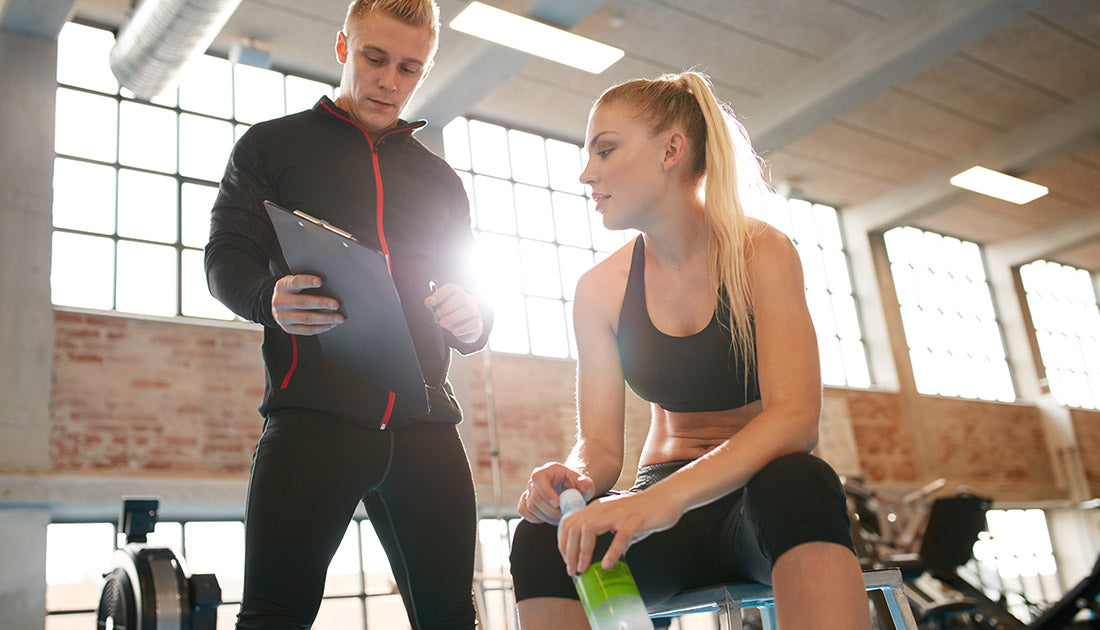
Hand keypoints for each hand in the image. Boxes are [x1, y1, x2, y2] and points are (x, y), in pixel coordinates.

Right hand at [271, 274, 343, 334]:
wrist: (277, 305)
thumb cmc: (292, 291)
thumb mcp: (294, 282)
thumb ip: (306, 282)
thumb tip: (330, 284)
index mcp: (282, 287)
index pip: (295, 283)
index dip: (307, 282)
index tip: (320, 281)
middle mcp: (280, 302)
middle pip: (303, 302)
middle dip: (321, 303)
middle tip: (336, 304)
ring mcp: (283, 317)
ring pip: (307, 319)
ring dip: (325, 319)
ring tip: (338, 317)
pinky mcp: (288, 329)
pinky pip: (307, 330)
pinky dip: (322, 327)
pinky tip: (331, 324)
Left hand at [425, 283, 482, 342]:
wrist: (465, 330)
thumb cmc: (452, 316)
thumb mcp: (442, 310)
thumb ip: (434, 304)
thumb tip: (428, 301)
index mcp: (458, 293)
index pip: (451, 288)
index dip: (441, 293)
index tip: (432, 302)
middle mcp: (468, 300)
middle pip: (461, 297)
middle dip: (447, 306)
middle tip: (438, 315)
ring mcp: (475, 311)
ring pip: (468, 310)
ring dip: (453, 317)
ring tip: (442, 324)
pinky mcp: (478, 324)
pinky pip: (474, 324)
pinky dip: (463, 328)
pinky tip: (454, 332)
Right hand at [517, 462, 594, 524]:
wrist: (570, 489)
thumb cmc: (578, 486)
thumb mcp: (586, 484)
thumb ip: (586, 484)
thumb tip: (583, 485)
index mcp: (547, 470)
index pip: (538, 479)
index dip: (547, 493)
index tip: (558, 504)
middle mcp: (535, 479)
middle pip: (534, 497)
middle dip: (549, 510)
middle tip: (562, 515)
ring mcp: (529, 490)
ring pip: (530, 507)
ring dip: (545, 516)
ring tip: (559, 518)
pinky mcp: (525, 500)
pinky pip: (523, 511)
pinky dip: (535, 518)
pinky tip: (548, 518)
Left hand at [557, 489, 683, 575]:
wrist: (667, 497)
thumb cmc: (644, 511)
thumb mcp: (620, 521)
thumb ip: (610, 536)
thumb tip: (604, 560)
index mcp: (597, 507)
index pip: (569, 522)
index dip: (563, 543)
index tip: (567, 560)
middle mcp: (603, 508)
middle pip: (575, 527)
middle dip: (569, 551)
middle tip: (572, 570)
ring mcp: (618, 513)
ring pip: (589, 530)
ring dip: (583, 552)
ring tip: (583, 568)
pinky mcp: (634, 520)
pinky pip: (619, 537)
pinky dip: (611, 552)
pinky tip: (607, 565)